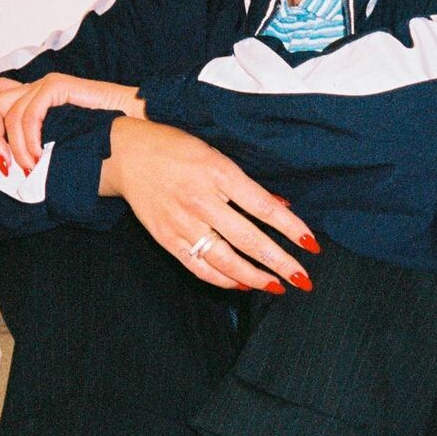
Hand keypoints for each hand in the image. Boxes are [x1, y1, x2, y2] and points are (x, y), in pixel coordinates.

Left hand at [0, 73, 143, 176]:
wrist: (139, 135)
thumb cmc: (107, 145)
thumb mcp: (62, 151)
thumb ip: (38, 153)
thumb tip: (15, 173)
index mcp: (36, 101)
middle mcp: (37, 89)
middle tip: (5, 164)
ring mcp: (47, 85)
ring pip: (4, 111)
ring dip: (13, 146)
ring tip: (30, 167)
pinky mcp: (58, 86)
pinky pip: (26, 112)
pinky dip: (26, 137)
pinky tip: (37, 155)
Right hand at [101, 116, 319, 292]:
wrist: (125, 154)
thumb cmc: (175, 149)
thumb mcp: (215, 154)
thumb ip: (245, 184)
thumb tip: (280, 205)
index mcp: (218, 173)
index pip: (264, 207)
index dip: (290, 228)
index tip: (311, 244)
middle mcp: (201, 200)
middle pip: (249, 239)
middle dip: (280, 263)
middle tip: (303, 278)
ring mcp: (182, 222)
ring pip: (225, 259)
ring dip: (255, 277)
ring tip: (277, 286)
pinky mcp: (167, 238)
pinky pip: (199, 267)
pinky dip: (223, 279)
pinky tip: (243, 285)